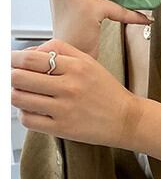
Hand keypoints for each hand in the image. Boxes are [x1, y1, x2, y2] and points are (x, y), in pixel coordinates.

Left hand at [11, 39, 143, 149]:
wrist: (129, 120)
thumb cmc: (108, 93)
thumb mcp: (89, 62)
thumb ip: (59, 49)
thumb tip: (27, 52)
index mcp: (76, 67)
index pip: (29, 58)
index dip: (13, 59)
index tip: (13, 62)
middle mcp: (70, 87)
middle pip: (19, 77)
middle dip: (13, 77)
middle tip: (17, 79)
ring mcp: (65, 109)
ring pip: (19, 98)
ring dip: (16, 95)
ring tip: (25, 95)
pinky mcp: (63, 128)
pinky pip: (29, 120)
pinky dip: (25, 114)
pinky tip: (34, 111)